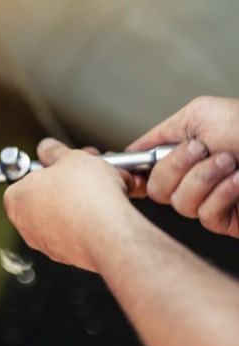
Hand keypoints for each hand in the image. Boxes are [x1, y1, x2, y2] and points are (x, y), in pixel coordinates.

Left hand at [3, 138, 138, 271]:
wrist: (109, 231)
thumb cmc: (86, 196)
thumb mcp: (70, 158)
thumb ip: (55, 152)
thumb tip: (48, 148)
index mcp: (16, 199)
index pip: (25, 179)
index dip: (49, 169)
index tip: (63, 164)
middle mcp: (26, 224)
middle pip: (46, 196)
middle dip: (68, 183)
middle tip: (86, 172)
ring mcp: (46, 242)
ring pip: (64, 214)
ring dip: (82, 199)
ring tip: (103, 187)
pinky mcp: (67, 254)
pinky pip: (78, 231)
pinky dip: (91, 219)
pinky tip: (107, 209)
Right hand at [127, 96, 238, 237]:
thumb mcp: (199, 113)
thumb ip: (160, 134)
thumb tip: (129, 153)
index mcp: (180, 155)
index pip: (142, 171)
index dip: (131, 173)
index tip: (127, 170)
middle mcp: (190, 179)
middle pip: (155, 190)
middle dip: (176, 167)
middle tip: (203, 149)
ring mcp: (209, 201)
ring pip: (178, 204)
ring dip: (204, 178)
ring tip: (230, 161)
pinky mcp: (227, 221)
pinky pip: (206, 215)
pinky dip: (223, 194)